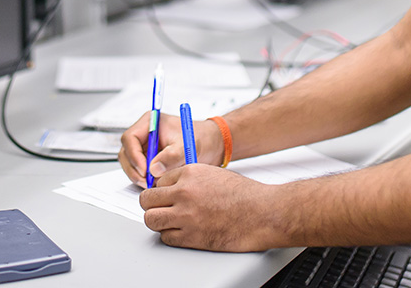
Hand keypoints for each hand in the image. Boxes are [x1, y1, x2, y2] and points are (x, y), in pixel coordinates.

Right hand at [118, 111, 223, 186]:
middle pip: (126, 153)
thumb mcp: (186, 146)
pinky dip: (145, 179)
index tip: (145, 170)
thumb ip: (171, 157)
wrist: (212, 145)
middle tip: (146, 181)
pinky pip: (139, 171)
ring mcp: (146, 148)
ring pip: (130, 164)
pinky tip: (157, 183)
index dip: (134, 155)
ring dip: (138, 176)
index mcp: (151, 123)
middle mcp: (145, 135)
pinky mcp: (150, 159)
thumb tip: (153, 169)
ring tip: (154, 183)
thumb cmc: (200, 138)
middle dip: (134, 169)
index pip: (130, 138)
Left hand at [139, 164, 282, 251]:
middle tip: (159, 208)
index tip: (166, 196)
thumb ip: (190, 179)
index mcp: (190, 173)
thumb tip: (172, 187)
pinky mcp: (192, 236)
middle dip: (152, 204)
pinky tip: (181, 231)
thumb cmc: (244, 195)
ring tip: (167, 220)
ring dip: (157, 220)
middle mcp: (184, 193)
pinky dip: (170, 235)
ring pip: (152, 219)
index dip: (162, 190)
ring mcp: (186, 215)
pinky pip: (166, 237)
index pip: (158, 181)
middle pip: (147, 200)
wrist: (263, 213)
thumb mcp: (213, 174)